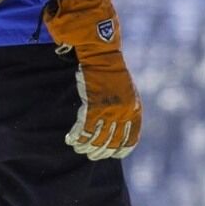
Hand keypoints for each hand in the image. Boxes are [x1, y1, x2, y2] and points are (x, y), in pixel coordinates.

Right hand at [43, 0, 141, 159]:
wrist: (100, 50)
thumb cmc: (108, 68)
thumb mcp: (122, 88)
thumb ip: (120, 105)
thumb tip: (116, 121)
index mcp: (133, 107)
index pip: (131, 137)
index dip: (122, 149)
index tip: (113, 155)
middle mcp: (124, 111)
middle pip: (113, 141)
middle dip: (101, 151)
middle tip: (91, 155)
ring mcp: (110, 109)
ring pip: (97, 139)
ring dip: (87, 147)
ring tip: (79, 149)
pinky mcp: (94, 105)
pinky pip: (85, 129)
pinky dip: (77, 137)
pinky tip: (71, 140)